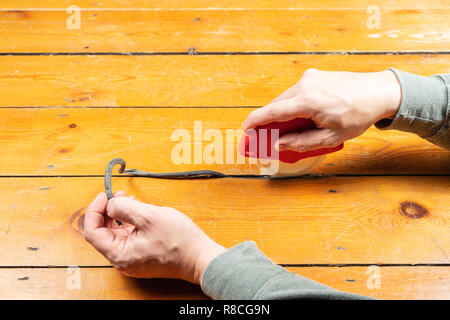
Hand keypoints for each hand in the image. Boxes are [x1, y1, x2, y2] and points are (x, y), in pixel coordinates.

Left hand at [83, 191, 225, 283]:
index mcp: (119, 255)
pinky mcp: (142, 257)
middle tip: (119, 195)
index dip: (95, 210)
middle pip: (103, 233)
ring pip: (116, 234)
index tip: (105, 195)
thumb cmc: (179, 241)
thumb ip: (124, 207)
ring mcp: (133, 260)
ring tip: (131, 200)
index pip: (92, 232)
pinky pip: (128, 238)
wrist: (200, 257)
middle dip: (108, 211)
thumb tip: (111, 204)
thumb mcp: (149, 216)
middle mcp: (123, 261)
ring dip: (120, 215)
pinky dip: (129, 223)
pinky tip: (139, 212)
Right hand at [242, 69, 400, 151]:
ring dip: (283, 112)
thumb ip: (302, 142)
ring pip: (286, 98)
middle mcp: (306, 84)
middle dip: (269, 120)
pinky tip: (302, 115)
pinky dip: (293, 104)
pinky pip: (296, 92)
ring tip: (288, 128)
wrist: (379, 92)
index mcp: (309, 101)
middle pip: (277, 104)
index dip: (255, 121)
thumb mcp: (331, 136)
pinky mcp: (315, 75)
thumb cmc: (359, 115)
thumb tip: (280, 145)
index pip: (273, 111)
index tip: (245, 128)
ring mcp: (310, 77)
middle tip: (265, 135)